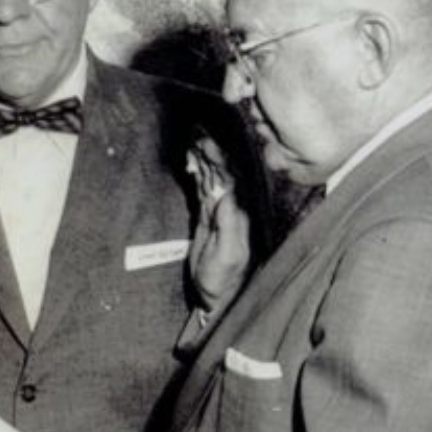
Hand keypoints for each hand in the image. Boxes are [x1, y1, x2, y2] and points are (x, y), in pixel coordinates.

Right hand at [186, 137, 249, 311]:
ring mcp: (218, 213)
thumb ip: (228, 225)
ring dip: (203, 160)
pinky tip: (192, 161)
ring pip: (211, 179)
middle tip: (196, 134)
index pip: (231, 180)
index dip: (220, 160)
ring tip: (193, 141)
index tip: (207, 142)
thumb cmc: (223, 279)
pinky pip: (202, 189)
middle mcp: (232, 210)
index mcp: (239, 215)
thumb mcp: (226, 255)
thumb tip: (227, 194)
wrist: (216, 298)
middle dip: (211, 153)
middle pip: (222, 174)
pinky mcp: (207, 218)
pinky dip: (197, 174)